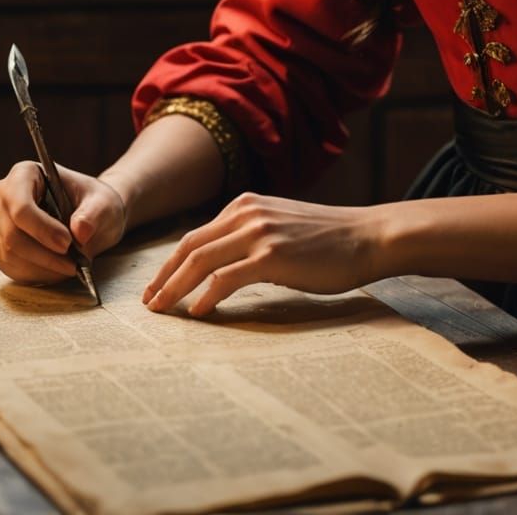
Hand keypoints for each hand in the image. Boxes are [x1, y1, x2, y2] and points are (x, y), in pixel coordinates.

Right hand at [0, 161, 127, 282]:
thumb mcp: (103, 203)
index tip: (67, 243)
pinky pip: (11, 268)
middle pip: (12, 234)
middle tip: (72, 264)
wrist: (90, 216)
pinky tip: (57, 269)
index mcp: (25, 174)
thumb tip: (80, 231)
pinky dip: (36, 274)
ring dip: (42, 267)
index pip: (21, 206)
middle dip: (44, 254)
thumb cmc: (93, 202)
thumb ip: (93, 214)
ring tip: (69, 266)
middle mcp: (3, 197)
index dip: (42, 229)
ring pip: (10, 255)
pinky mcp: (0, 247)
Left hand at [142, 192, 387, 317]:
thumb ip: (251, 237)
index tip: (157, 286)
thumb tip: (222, 268)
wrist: (367, 236)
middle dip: (163, 276)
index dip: (171, 263)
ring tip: (162, 311)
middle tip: (149, 303)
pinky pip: (226, 277)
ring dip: (175, 288)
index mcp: (246, 205)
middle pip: (190, 246)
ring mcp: (259, 232)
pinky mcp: (272, 255)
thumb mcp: (282, 226)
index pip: (196, 236)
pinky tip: (198, 312)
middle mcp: (247, 213)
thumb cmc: (330, 239)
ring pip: (201, 261)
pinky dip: (206, 295)